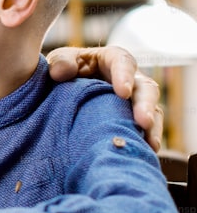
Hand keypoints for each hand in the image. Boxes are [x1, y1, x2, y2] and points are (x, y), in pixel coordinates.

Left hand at [47, 45, 162, 150]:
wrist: (61, 91)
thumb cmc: (64, 71)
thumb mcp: (60, 61)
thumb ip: (61, 63)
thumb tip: (60, 73)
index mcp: (111, 60)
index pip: (123, 62)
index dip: (125, 76)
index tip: (123, 92)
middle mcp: (129, 79)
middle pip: (145, 89)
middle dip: (145, 105)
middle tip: (143, 122)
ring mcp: (133, 101)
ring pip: (151, 111)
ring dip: (152, 127)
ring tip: (150, 143)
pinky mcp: (132, 120)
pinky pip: (145, 130)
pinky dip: (145, 140)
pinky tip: (145, 152)